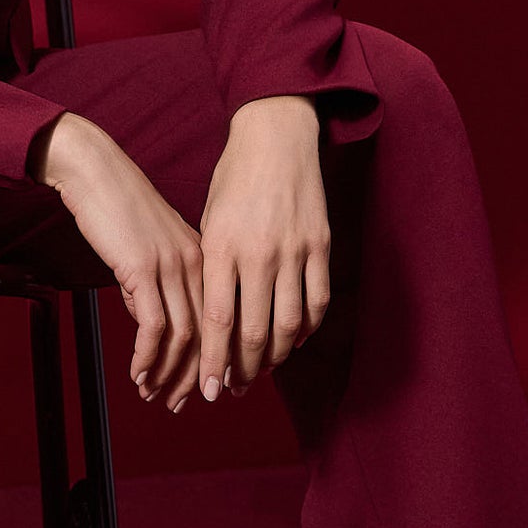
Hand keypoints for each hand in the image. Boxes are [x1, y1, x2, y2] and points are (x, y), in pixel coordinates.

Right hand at [30, 113, 205, 409]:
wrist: (94, 171)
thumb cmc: (115, 206)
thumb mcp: (145, 248)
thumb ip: (154, 283)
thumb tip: (150, 323)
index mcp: (203, 257)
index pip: (219, 320)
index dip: (212, 360)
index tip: (202, 388)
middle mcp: (195, 264)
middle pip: (207, 335)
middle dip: (195, 376)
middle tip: (181, 405)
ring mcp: (171, 266)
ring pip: (183, 336)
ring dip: (168, 373)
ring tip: (154, 395)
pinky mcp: (143, 269)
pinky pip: (153, 327)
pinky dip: (147, 358)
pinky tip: (137, 374)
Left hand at [197, 97, 329, 402]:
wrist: (276, 136)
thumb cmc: (234, 180)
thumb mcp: (208, 221)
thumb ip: (212, 269)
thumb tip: (210, 321)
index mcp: (222, 246)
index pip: (218, 320)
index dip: (214, 362)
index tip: (207, 391)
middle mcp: (259, 252)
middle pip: (253, 331)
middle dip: (241, 370)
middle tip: (232, 389)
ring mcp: (294, 250)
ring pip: (288, 324)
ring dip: (273, 357)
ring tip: (259, 372)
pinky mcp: (320, 246)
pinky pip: (316, 301)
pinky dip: (305, 329)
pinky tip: (291, 341)